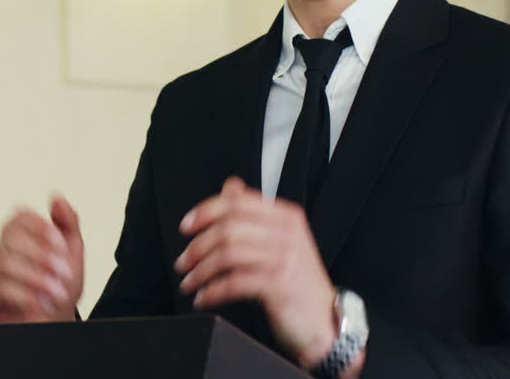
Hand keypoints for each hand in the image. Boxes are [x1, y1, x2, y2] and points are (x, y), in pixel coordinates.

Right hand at [0, 194, 83, 323]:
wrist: (56, 319)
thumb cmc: (61, 282)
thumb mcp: (73, 250)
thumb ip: (68, 222)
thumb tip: (56, 197)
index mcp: (19, 232)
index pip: (20, 217)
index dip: (41, 229)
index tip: (62, 247)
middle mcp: (0, 246)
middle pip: (11, 238)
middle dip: (42, 257)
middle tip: (64, 274)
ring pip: (5, 263)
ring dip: (37, 279)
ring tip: (57, 293)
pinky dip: (25, 296)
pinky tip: (41, 304)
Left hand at [173, 176, 336, 365]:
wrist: (325, 322)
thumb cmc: (298, 283)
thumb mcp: (280, 241)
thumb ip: (254, 213)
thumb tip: (230, 186)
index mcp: (286, 216)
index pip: (237, 202)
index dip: (205, 211)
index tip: (186, 227)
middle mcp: (287, 233)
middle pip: (228, 228)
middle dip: (197, 247)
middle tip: (183, 262)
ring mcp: (285, 258)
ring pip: (227, 255)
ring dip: (201, 271)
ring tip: (189, 283)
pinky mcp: (280, 284)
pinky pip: (234, 283)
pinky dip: (213, 292)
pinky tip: (204, 298)